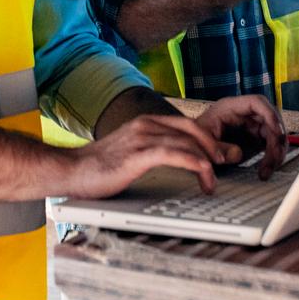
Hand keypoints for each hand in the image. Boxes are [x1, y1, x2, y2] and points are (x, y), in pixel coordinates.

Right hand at [67, 113, 233, 197]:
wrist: (70, 170)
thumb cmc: (97, 167)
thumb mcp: (130, 153)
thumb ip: (152, 152)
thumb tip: (175, 161)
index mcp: (145, 123)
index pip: (185, 124)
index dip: (207, 138)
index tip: (220, 154)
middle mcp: (145, 125)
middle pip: (192, 129)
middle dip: (214, 145)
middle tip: (228, 161)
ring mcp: (142, 137)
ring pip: (187, 142)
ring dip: (208, 160)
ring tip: (217, 177)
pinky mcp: (138, 154)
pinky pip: (176, 154)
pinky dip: (196, 163)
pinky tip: (205, 174)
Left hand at [196, 94, 285, 179]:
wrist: (190, 146)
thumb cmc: (193, 139)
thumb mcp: (202, 143)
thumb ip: (219, 148)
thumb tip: (238, 154)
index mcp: (230, 107)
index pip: (257, 102)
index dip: (270, 115)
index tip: (277, 132)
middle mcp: (243, 114)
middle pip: (270, 119)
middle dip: (276, 140)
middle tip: (274, 159)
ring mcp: (249, 125)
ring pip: (272, 133)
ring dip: (275, 151)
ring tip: (267, 170)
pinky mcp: (252, 137)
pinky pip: (268, 144)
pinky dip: (271, 156)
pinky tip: (266, 169)